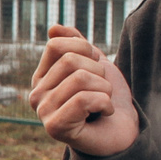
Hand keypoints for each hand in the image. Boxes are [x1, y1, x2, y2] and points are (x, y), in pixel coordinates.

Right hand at [30, 26, 138, 155]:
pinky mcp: (55, 128)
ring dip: (104, 89)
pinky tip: (104, 113)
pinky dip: (105, 103)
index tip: (95, 69)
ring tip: (104, 103)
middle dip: (98, 72)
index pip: (57, 44)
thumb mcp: (93, 63)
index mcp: (42, 77)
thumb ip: (74, 44)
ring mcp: (43, 112)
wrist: (124, 130)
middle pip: (70, 61)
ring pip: (80, 79)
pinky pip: (84, 100)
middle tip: (102, 90)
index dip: (85, 50)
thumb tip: (53, 28)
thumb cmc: (107, 96)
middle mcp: (37, 94)